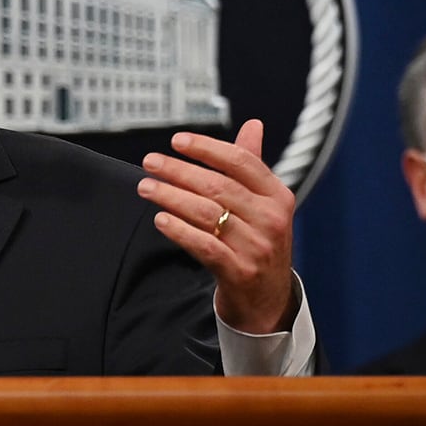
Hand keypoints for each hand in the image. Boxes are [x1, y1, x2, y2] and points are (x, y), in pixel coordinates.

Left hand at [138, 121, 294, 332]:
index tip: (176, 141)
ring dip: (171, 197)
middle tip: (150, 162)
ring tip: (146, 187)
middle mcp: (271, 219)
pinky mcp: (239, 272)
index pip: (240, 162)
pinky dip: (180, 231)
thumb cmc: (259, 242)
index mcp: (278, 195)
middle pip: (218, 187)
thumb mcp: (265, 205)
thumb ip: (253, 166)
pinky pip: (204, 246)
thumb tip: (253, 125)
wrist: (268, 300)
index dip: (207, 148)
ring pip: (207, 214)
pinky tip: (160, 219)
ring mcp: (256, 247)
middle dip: (179, 171)